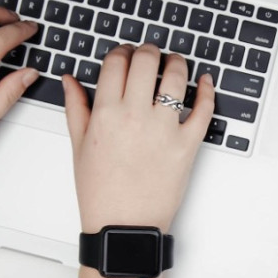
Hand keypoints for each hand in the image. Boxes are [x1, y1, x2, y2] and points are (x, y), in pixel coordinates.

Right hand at [63, 43, 214, 277]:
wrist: (124, 226)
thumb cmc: (101, 192)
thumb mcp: (79, 147)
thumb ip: (76, 108)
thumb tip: (70, 79)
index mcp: (106, 113)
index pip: (116, 62)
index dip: (122, 52)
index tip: (126, 55)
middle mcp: (135, 116)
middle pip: (146, 61)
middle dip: (149, 51)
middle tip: (151, 54)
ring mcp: (164, 130)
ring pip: (175, 77)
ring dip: (177, 63)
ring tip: (175, 63)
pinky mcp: (188, 145)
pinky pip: (203, 110)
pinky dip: (207, 90)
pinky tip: (205, 81)